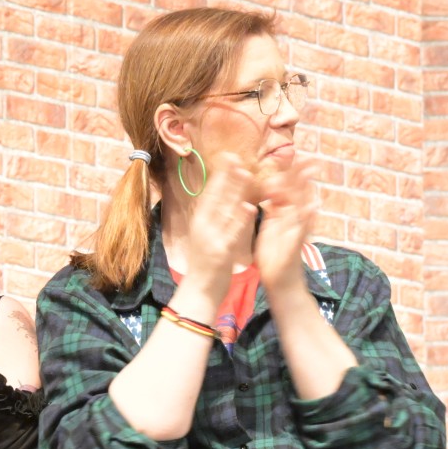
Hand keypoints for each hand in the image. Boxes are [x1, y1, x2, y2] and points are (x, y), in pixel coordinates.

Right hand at [177, 155, 257, 300]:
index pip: (210, 193)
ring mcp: (211, 239)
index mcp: (200, 223)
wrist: (199, 293)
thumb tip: (224, 200)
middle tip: (237, 156)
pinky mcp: (221, 252)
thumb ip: (214, 219)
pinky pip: (232, 233)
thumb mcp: (207, 238)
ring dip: (235, 191)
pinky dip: (240, 220)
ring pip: (225, 210)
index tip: (229, 156)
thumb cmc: (206, 265)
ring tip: (246, 173)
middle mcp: (203, 228)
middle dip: (227, 176)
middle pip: (216, 197)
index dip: (220, 174)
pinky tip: (249, 207)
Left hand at [254, 154, 318, 294]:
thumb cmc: (274, 255)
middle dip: (303, 174)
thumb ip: (273, 208)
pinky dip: (308, 217)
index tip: (287, 154)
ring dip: (308, 188)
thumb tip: (271, 188)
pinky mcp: (296, 243)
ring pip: (304, 206)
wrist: (280, 282)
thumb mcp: (270, 227)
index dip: (288, 172)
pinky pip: (303, 229)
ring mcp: (297, 230)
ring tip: (313, 171)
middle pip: (299, 192)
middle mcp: (293, 219)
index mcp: (284, 214)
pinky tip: (313, 206)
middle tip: (310, 155)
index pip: (287, 188)